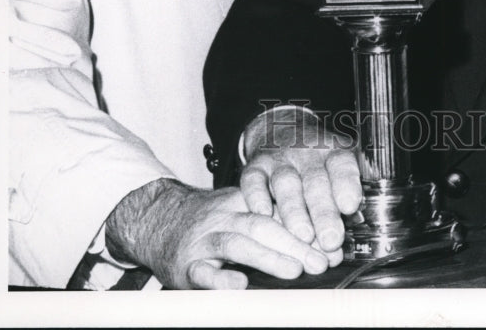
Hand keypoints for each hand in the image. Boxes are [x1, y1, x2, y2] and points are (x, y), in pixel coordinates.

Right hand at [106, 179, 329, 288]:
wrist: (155, 218)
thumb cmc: (207, 219)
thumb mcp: (237, 206)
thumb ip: (270, 215)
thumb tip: (318, 234)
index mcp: (241, 200)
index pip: (276, 205)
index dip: (305, 220)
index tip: (330, 238)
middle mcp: (223, 217)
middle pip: (261, 223)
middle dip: (295, 242)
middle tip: (321, 258)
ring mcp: (204, 240)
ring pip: (237, 243)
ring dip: (268, 257)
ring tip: (295, 270)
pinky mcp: (186, 265)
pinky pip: (203, 271)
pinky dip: (221, 279)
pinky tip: (240, 285)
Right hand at [239, 107, 362, 257]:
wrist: (283, 133)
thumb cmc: (318, 164)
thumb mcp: (339, 170)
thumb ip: (348, 195)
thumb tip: (358, 228)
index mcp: (333, 152)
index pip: (342, 163)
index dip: (346, 183)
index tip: (350, 205)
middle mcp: (306, 153)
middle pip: (315, 180)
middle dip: (323, 211)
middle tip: (330, 240)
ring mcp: (279, 159)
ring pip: (286, 182)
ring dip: (294, 210)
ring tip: (303, 236)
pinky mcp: (255, 166)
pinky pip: (253, 180)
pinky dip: (256, 196)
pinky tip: (262, 213)